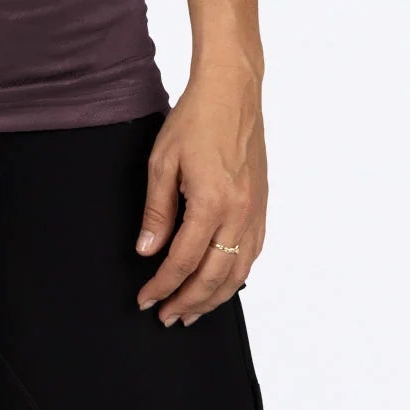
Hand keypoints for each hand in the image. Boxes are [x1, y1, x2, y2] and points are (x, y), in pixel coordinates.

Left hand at [133, 70, 266, 324]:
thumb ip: (156, 211)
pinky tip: (222, 283)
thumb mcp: (162, 162)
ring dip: (214, 297)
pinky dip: (236, 276)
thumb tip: (147, 251)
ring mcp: (255, 211)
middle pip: (214, 277)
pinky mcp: (263, 206)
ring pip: (238, 272)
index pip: (183, 261)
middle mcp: (239, 213)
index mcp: (211, 203)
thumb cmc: (195, 119)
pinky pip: (253, 254)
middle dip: (188, 302)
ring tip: (192, 311)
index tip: (145, 300)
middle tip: (166, 317)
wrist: (232, 92)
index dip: (162, 285)